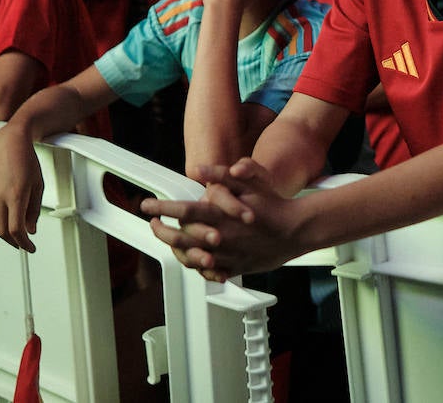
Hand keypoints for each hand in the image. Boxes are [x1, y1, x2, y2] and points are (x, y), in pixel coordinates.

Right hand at [0, 125, 44, 251]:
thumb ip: (34, 210)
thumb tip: (31, 229)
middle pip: (4, 232)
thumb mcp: (38, 186)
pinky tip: (10, 222)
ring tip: (19, 237)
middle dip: (15, 243)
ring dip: (7, 235)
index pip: (16, 230)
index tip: (31, 248)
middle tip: (25, 245)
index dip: (24, 243)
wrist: (10, 143)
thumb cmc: (27, 160)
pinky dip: (1, 223)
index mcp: (15, 196)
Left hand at [140, 158, 298, 279]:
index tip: (146, 205)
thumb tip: (197, 170)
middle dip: (161, 231)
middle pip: (180, 238)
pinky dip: (196, 266)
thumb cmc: (273, 205)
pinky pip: (209, 272)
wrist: (295, 231)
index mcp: (221, 215)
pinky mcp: (235, 267)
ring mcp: (226, 255)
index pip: (183, 211)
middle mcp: (220, 237)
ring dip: (174, 249)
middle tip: (153, 224)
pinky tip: (191, 258)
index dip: (162, 208)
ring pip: (191, 258)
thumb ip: (222, 175)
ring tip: (168, 240)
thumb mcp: (251, 182)